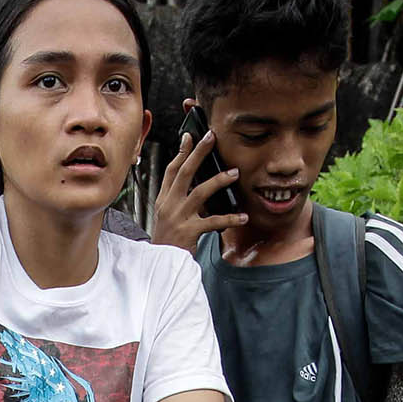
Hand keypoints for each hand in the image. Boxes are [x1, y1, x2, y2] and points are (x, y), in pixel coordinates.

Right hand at [153, 104, 248, 250]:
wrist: (160, 265)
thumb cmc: (168, 241)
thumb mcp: (167, 217)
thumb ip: (178, 199)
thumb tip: (196, 184)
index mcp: (164, 199)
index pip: (172, 170)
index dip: (182, 152)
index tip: (190, 136)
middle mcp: (169, 205)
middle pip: (184, 173)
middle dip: (198, 153)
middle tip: (211, 137)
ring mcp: (178, 218)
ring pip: (199, 192)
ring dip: (219, 181)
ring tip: (234, 173)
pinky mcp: (189, 232)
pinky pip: (213, 221)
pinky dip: (229, 219)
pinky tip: (242, 217)